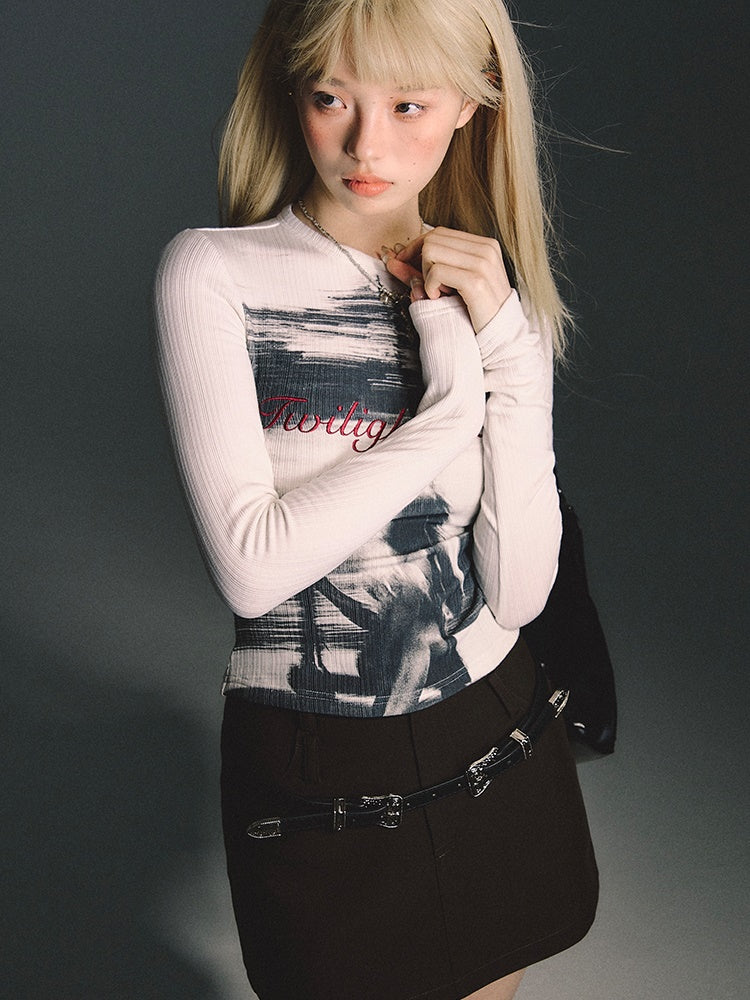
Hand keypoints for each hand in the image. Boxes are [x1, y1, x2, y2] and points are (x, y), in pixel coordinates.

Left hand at [382, 227, 512, 332]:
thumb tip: (391, 259)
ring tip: (437, 293)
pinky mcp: (476, 280)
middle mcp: (486, 248)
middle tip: (428, 286)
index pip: (438, 233)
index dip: (415, 248)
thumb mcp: (450, 286)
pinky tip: (438, 298)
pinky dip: (430, 286)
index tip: (402, 265)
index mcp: (484, 245)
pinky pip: (437, 271)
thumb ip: (423, 271)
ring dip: (426, 275)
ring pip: (431, 251)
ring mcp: (483, 263)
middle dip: (419, 262)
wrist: (500, 338)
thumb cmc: (474, 313)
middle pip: (432, 239)